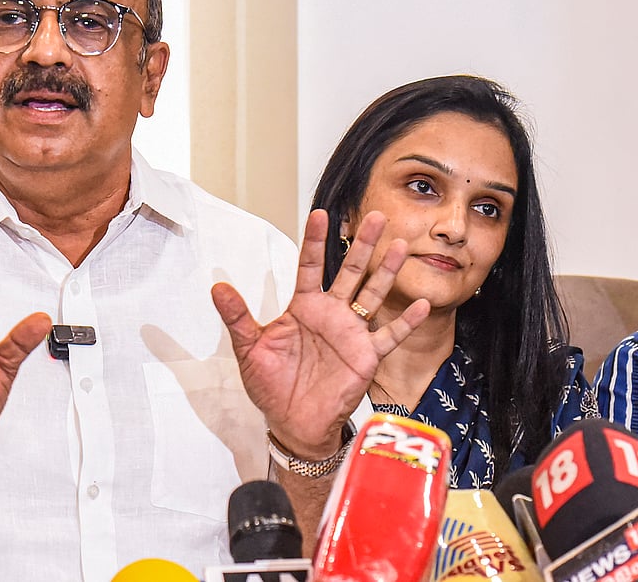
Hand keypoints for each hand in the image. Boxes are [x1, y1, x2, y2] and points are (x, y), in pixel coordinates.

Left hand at [212, 210, 429, 459]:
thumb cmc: (272, 384)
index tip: (320, 214)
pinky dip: (406, 322)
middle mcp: (331, 313)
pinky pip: (390, 336)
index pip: (310, 266)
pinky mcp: (366, 356)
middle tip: (376, 216)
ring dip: (386, 271)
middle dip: (362, 244)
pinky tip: (420, 304)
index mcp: (304, 306)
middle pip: (350, 271)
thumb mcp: (250, 349)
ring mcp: (352, 332)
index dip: (315, 241)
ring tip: (400, 246)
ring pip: (373, 294)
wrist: (293, 422)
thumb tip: (216, 287)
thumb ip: (237, 317)